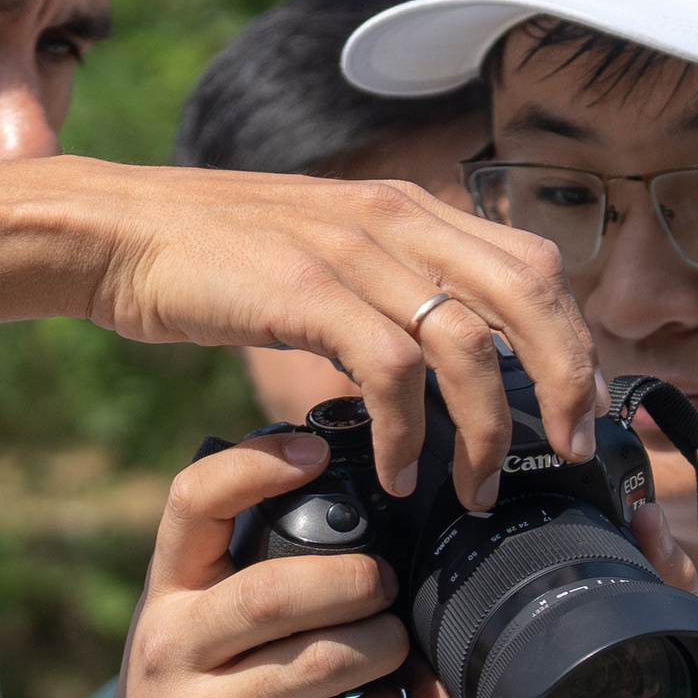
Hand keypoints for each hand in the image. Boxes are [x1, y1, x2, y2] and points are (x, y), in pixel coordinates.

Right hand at [81, 159, 606, 508]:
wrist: (119, 232)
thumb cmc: (215, 259)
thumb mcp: (325, 258)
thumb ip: (389, 288)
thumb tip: (446, 357)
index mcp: (410, 208)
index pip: (534, 263)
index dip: (572, 337)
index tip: (578, 409)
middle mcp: (395, 216)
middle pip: (530, 293)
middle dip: (564, 381)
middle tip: (568, 452)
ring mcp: (351, 250)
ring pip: (466, 340)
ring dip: (485, 427)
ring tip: (475, 489)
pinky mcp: (304, 290)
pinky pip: (387, 369)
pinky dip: (405, 430)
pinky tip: (395, 473)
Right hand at [113, 429, 410, 697]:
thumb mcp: (183, 631)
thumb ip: (233, 573)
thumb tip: (330, 489)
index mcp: (162, 596)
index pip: (193, 503)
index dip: (257, 464)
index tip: (314, 451)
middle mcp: (172, 649)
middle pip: (274, 591)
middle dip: (352, 581)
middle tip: (385, 582)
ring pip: (321, 662)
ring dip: (381, 645)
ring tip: (396, 640)